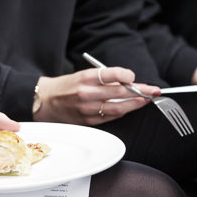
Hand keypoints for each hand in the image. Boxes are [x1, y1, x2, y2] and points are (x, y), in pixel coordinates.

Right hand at [35, 67, 151, 124]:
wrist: (43, 102)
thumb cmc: (64, 87)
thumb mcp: (80, 75)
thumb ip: (102, 79)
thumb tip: (126, 82)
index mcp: (84, 78)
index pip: (111, 74)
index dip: (127, 75)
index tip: (133, 76)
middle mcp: (86, 93)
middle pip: (119, 92)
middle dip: (140, 91)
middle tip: (154, 90)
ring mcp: (87, 109)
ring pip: (118, 108)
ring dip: (136, 104)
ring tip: (147, 100)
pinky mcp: (88, 121)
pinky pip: (110, 117)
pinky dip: (122, 112)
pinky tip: (129, 108)